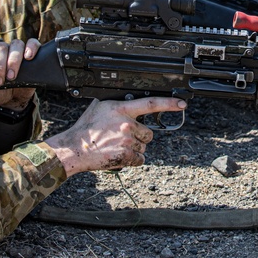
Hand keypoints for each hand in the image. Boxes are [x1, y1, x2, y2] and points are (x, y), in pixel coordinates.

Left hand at [0, 38, 40, 110]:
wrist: (18, 95)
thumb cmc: (2, 91)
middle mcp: (3, 49)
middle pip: (0, 47)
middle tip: (0, 81)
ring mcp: (17, 49)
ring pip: (16, 44)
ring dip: (13, 60)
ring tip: (12, 76)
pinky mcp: (32, 51)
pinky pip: (33, 42)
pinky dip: (31, 47)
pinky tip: (29, 57)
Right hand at [45, 97, 187, 174]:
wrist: (75, 149)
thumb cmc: (85, 129)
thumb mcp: (99, 107)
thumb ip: (115, 104)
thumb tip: (125, 97)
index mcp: (121, 109)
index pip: (151, 103)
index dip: (169, 103)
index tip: (182, 104)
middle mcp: (127, 124)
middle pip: (149, 132)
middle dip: (140, 136)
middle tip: (122, 137)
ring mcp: (127, 140)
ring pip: (143, 146)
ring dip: (134, 148)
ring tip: (116, 146)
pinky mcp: (126, 155)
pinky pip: (140, 159)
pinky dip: (132, 160)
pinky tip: (119, 155)